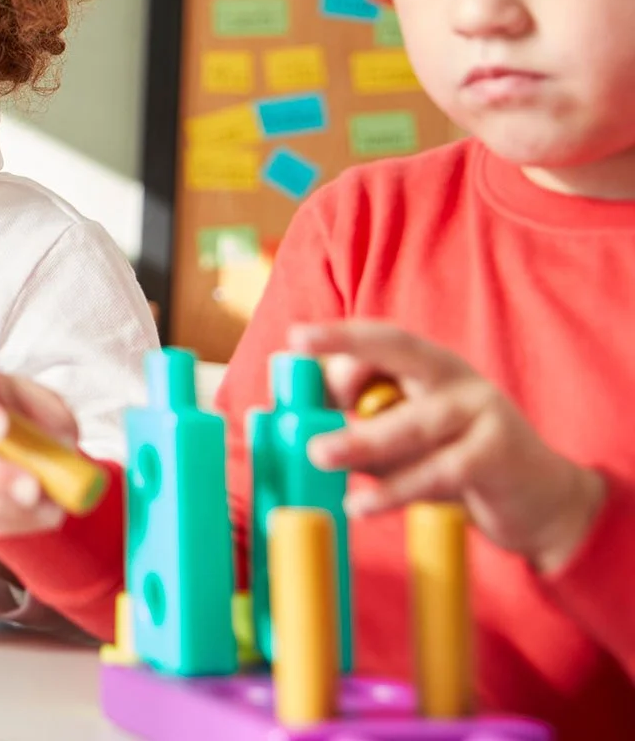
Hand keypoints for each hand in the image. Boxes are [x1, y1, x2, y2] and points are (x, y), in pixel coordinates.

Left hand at [294, 322, 604, 572]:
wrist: (544, 502)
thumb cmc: (459, 463)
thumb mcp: (407, 440)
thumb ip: (363, 429)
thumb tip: (298, 429)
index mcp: (432, 366)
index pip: (383, 340)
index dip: (340, 340)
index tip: (297, 338)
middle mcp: (457, 378)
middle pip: (401, 350)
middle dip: (348, 344)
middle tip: (297, 342)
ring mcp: (483, 411)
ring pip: (412, 422)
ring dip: (361, 439)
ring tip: (319, 455)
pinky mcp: (498, 454)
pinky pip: (438, 471)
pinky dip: (396, 490)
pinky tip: (362, 504)